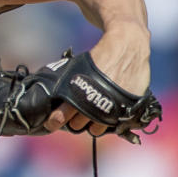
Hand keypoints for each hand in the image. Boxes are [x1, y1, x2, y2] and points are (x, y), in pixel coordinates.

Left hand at [43, 21, 150, 135]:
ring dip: (90, 124)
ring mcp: (111, 108)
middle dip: (73, 122)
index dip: (55, 120)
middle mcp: (94, 102)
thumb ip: (65, 83)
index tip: (51, 123)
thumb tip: (50, 96)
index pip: (62, 114)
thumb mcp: (77, 67)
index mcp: (79, 91)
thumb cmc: (98, 58)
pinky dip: (107, 124)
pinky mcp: (127, 110)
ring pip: (95, 128)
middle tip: (73, 116)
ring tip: (89, 116)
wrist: (127, 47)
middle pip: (77, 124)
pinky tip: (104, 116)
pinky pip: (113, 126)